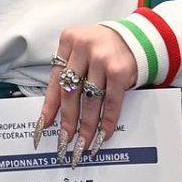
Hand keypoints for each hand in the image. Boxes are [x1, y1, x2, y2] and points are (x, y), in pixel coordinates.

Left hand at [37, 25, 139, 164]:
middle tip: (64, 141)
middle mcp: (83, 48)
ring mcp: (101, 59)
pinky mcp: (119, 71)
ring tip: (83, 143)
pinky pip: (110, 103)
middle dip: (68, 121)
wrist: (138, 38)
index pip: (55, 80)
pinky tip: (103, 134)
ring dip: (87, 126)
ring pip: (89, 101)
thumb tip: (53, 113)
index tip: (43, 127)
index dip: (49, 107)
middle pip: (70, 92)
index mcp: (68, 41)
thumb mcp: (81, 52)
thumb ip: (68, 74)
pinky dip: (107, 121)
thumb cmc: (105, 47)